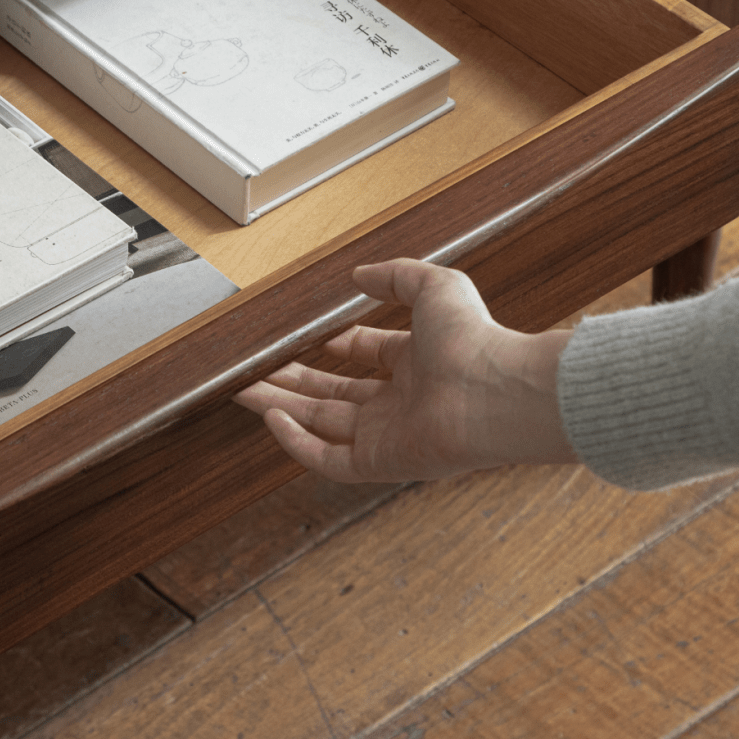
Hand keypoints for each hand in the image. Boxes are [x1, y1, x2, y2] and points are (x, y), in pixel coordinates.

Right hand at [233, 258, 577, 483]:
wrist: (494, 390)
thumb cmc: (475, 340)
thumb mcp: (434, 287)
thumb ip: (395, 276)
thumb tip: (359, 275)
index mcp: (416, 365)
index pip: (365, 359)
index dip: (335, 348)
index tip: (309, 339)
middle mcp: (400, 403)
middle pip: (332, 395)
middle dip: (292, 382)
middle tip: (257, 370)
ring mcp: (387, 436)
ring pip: (320, 425)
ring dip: (281, 408)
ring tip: (244, 390)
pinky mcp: (379, 463)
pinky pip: (327, 459)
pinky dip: (296, 443)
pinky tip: (272, 418)